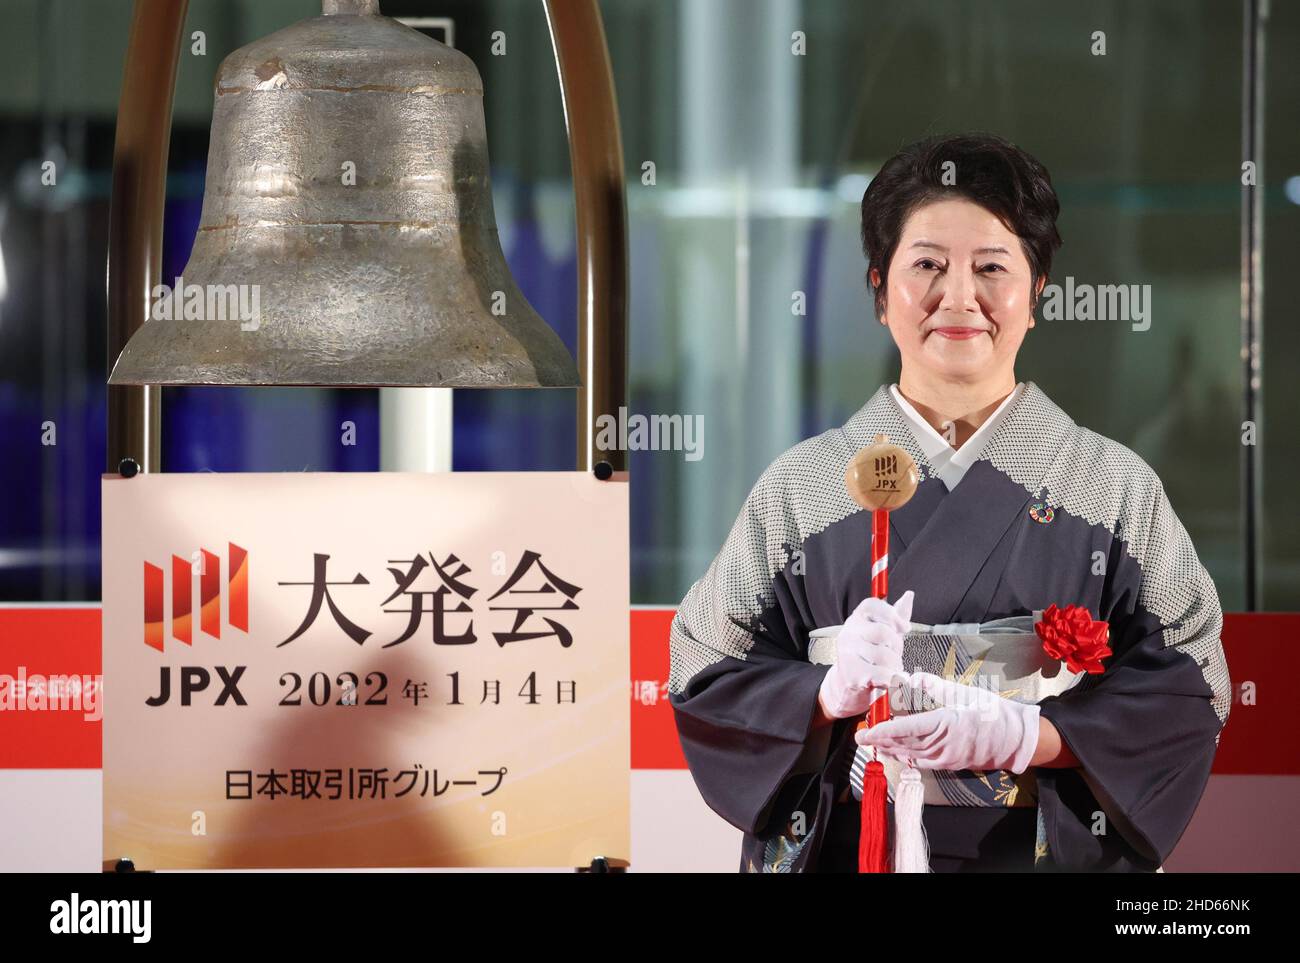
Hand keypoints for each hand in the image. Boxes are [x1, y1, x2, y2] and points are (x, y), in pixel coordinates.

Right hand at [817, 590, 913, 720]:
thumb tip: (909, 595)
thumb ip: (896, 615)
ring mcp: (847, 655)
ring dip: (896, 666)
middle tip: (896, 655)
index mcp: (856, 619)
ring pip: (884, 656)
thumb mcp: (882, 633)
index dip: (892, 615)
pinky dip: (894, 680)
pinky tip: (892, 680)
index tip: (904, 628)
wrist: (848, 686)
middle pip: (883, 632)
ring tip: (891, 669)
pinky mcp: (852, 676)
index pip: (872, 605)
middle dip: (897, 646)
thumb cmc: (869, 657)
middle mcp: (848, 633)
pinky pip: (884, 675)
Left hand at [854, 670, 1041, 774]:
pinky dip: (905, 756)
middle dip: (880, 741)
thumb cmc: (992, 713)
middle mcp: (942, 746)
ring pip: (910, 755)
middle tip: (860, 736)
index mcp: (945, 725)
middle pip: (903, 745)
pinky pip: (922, 762)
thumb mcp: (963, 693)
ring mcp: (946, 758)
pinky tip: (896, 751)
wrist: (1016, 739)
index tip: (865, 732)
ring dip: (890, 749)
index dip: (883, 732)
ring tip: (873, 742)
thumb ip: (934, 686)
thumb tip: (911, 679)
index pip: (906, 730)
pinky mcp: (949, 764)